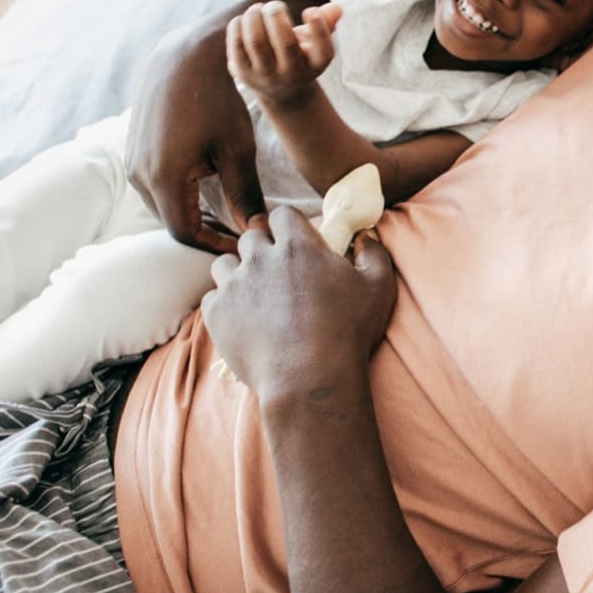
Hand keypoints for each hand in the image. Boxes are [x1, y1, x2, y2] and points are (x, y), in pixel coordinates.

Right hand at [127, 14, 272, 254]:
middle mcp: (139, 175)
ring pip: (162, 206)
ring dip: (193, 214)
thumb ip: (245, 195)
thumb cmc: (218, 102)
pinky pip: (154, 187)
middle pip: (173, 223)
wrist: (185, 59)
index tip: (244, 245)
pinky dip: (180, 196)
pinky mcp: (132, 152)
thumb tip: (257, 232)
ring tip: (229, 214)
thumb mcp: (238, 150)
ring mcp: (131, 163)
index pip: (186, 234)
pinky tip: (207, 189)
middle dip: (207, 232)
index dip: (216, 245)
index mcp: (164, 178)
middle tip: (241, 233)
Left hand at [202, 208, 396, 405]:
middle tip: (278, 274)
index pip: (282, 215)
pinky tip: (245, 321)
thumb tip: (365, 238)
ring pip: (225, 265)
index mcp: (298, 246)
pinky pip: (213, 298)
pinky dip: (226, 305)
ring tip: (257, 297)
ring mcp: (234, 286)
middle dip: (263, 250)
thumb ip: (374, 253)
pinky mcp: (216, 313)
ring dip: (239, 274)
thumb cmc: (348, 332)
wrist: (308, 378)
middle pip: (250, 238)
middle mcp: (260, 258)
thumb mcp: (379, 288)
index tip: (296, 242)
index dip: (288, 227)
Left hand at [227, 1, 343, 107]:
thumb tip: (336, 7)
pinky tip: (244, 19)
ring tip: (257, 8)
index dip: (319, 27)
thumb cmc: (299, 56)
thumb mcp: (314, 43)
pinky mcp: (242, 73)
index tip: (311, 10)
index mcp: (315, 66)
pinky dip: (238, 25)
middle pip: (286, 43)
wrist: (279, 91)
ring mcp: (266, 76)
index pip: (324, 51)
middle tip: (274, 5)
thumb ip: (325, 23)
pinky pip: (237, 45)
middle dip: (277, 15)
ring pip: (257, 41)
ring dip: (254, 17)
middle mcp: (292, 75)